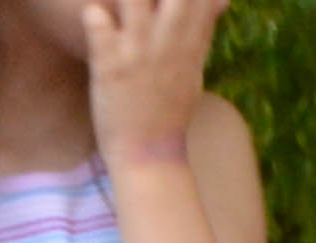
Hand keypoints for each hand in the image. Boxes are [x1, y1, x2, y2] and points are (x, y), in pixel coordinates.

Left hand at [75, 0, 223, 164]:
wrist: (147, 155)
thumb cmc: (169, 111)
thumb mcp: (194, 68)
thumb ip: (204, 30)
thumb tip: (222, 0)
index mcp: (190, 40)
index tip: (173, 1)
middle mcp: (167, 41)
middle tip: (146, 4)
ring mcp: (137, 51)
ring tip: (117, 6)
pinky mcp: (109, 64)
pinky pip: (97, 22)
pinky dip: (93, 15)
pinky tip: (93, 17)